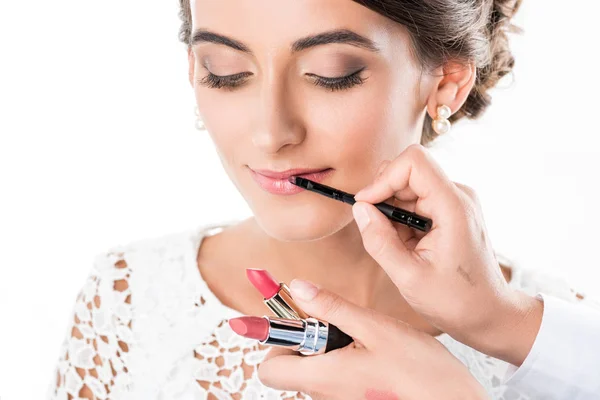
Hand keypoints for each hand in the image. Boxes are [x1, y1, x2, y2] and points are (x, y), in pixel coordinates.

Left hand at [258, 280, 488, 399]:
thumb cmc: (421, 373)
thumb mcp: (376, 329)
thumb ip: (333, 308)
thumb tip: (298, 287)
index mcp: (323, 378)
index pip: (269, 369)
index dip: (275, 339)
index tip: (295, 316)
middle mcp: (324, 395)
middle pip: (289, 367)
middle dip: (303, 339)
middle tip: (333, 322)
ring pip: (313, 369)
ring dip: (325, 347)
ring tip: (359, 336)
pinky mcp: (355, 399)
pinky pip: (333, 377)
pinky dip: (340, 359)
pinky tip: (370, 351)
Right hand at [352, 144, 542, 364]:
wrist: (490, 314)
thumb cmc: (457, 301)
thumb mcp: (408, 277)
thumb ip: (379, 241)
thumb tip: (360, 209)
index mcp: (453, 207)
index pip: (413, 162)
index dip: (383, 178)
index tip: (365, 205)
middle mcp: (458, 196)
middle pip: (408, 171)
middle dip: (383, 196)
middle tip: (376, 231)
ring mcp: (456, 203)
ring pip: (408, 187)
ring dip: (391, 211)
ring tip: (395, 245)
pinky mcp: (451, 212)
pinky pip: (416, 201)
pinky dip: (401, 219)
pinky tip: (405, 246)